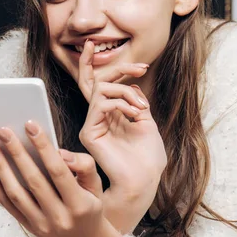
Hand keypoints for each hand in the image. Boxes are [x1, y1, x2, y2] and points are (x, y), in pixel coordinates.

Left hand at [0, 122, 109, 236]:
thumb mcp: (96, 187)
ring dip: (0, 167)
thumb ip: (83, 166)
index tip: (30, 125)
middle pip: (33, 181)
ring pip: (15, 194)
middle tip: (3, 130)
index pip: (58, 171)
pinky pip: (7, 204)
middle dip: (16, 153)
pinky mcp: (27, 227)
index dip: (43, 147)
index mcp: (79, 205)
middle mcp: (59, 217)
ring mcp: (41, 225)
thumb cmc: (90, 207)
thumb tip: (59, 153)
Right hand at [77, 40, 167, 233]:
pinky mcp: (89, 132)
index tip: (124, 57)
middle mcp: (96, 118)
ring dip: (127, 92)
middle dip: (118, 68)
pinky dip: (122, 103)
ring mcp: (91, 124)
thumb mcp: (146, 122)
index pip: (98, 85)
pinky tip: (136, 114)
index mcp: (109, 115)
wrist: (145, 180)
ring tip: (142, 107)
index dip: (98, 66)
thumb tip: (131, 84)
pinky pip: (101, 104)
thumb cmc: (147, 157)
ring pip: (101, 89)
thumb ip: (135, 101)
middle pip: (96, 81)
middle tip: (140, 67)